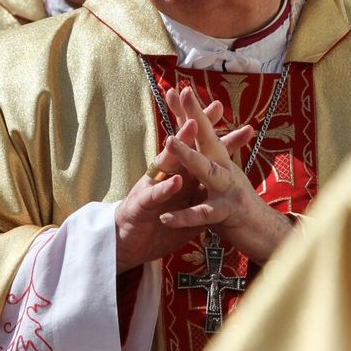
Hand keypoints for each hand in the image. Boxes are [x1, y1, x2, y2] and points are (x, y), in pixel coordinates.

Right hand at [115, 96, 253, 272]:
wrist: (127, 245)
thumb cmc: (157, 223)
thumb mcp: (187, 208)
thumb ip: (203, 194)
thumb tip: (223, 185)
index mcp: (178, 174)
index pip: (196, 148)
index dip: (209, 129)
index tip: (221, 106)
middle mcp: (165, 174)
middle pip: (183, 145)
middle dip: (196, 122)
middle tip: (213, 105)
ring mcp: (152, 185)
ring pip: (167, 161)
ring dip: (181, 144)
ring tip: (192, 125)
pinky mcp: (141, 205)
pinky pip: (155, 195)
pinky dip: (166, 188)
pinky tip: (177, 180)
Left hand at [157, 86, 292, 264]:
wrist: (265, 233)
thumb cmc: (237, 204)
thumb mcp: (221, 178)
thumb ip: (207, 160)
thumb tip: (199, 139)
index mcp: (221, 160)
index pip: (203, 131)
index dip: (190, 109)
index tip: (176, 87)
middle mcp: (226, 169)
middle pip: (209, 138)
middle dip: (194, 115)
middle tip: (183, 93)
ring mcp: (228, 189)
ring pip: (207, 170)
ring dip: (188, 155)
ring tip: (168, 141)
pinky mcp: (228, 214)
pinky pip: (204, 214)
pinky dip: (185, 216)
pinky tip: (166, 217)